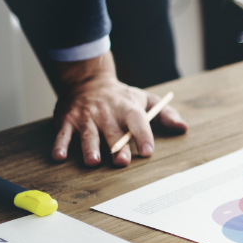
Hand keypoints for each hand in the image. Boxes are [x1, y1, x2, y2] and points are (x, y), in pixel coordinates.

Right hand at [50, 51, 185, 166]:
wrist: (87, 80)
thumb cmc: (121, 97)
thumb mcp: (145, 99)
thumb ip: (165, 114)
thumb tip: (183, 128)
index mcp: (127, 108)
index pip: (138, 121)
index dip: (143, 135)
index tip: (148, 150)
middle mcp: (106, 113)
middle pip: (113, 132)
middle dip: (117, 147)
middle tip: (121, 162)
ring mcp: (85, 117)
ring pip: (88, 134)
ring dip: (89, 148)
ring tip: (93, 162)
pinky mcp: (67, 120)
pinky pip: (62, 134)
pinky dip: (60, 145)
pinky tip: (59, 157)